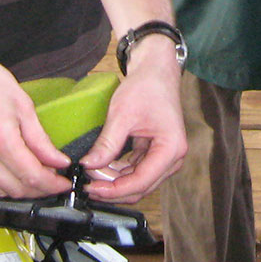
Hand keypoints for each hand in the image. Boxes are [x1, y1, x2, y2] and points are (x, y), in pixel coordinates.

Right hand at [0, 48, 73, 197]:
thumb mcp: (22, 103)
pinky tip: (13, 172)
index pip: (31, 175)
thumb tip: (57, 162)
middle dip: (40, 190)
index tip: (64, 183)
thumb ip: (40, 139)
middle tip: (54, 180)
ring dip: (21, 190)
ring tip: (37, 177)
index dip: (52, 184)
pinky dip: (1, 183)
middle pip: (16, 189)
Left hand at [81, 38, 186, 202]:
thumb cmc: (146, 87)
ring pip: (138, 182)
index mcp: (171, 148)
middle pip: (141, 187)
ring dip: (114, 182)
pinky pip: (136, 172)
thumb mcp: (122, 115)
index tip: (92, 188)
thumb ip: (107, 144)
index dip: (115, 190)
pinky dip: (118, 173)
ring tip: (90, 175)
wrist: (156, 71)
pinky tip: (101, 168)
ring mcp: (165, 157)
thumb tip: (88, 166)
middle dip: (113, 189)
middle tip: (87, 184)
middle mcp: (173, 158)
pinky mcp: (156, 154)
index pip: (142, 182)